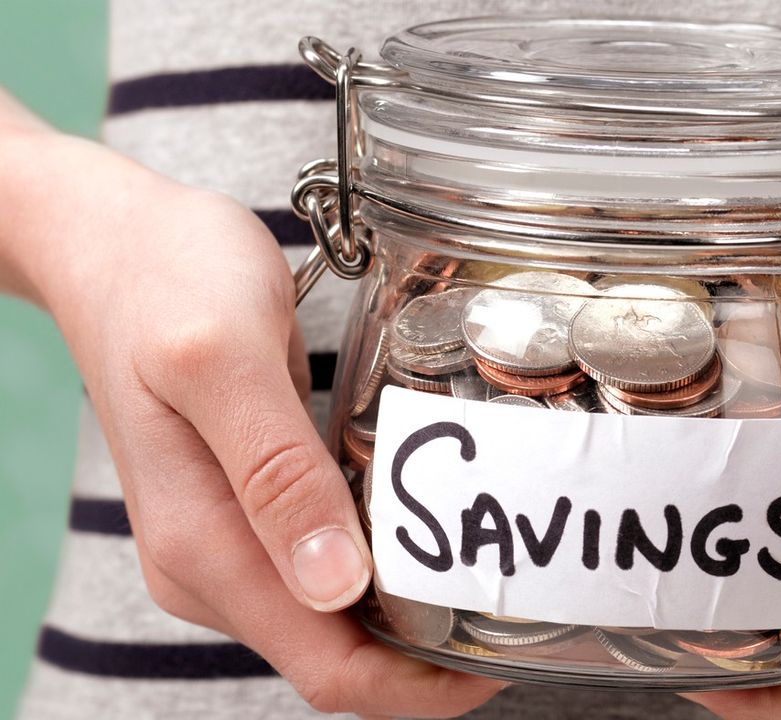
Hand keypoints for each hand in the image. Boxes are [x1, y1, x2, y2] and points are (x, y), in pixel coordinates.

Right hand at [11, 135, 502, 717]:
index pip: (324, 667)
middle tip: (523, 610)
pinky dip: (388, 567)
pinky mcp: (252, 508)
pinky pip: (331, 566)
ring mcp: (231, 539)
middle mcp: (212, 564)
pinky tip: (438, 533)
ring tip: (497, 577)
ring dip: (414, 616)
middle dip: (429, 657)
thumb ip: (275, 471)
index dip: (417, 688)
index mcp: (203, 545)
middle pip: (338, 655)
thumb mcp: (223, 357)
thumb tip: (335, 585)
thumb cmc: (165, 280)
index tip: (500, 663)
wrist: (115, 243)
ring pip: (338, 619)